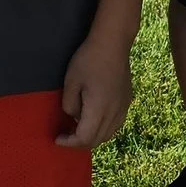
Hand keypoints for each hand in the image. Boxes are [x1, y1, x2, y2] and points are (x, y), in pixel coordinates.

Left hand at [55, 32, 134, 148]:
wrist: (112, 43)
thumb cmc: (88, 60)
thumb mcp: (70, 82)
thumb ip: (69, 104)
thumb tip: (73, 117)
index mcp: (99, 109)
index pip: (85, 138)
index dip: (70, 142)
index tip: (58, 138)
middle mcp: (114, 113)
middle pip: (97, 140)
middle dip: (79, 143)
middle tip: (65, 136)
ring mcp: (123, 108)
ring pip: (108, 134)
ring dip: (92, 137)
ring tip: (77, 129)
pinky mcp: (127, 102)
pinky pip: (115, 125)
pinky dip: (103, 129)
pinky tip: (94, 121)